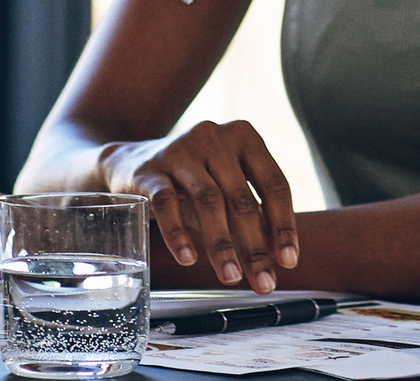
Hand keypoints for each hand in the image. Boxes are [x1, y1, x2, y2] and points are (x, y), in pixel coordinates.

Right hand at [110, 120, 299, 289]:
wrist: (130, 164)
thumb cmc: (191, 182)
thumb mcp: (226, 191)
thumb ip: (254, 216)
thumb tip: (280, 257)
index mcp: (244, 137)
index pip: (274, 184)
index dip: (284, 225)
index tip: (288, 261)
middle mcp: (215, 138)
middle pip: (242, 198)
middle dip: (255, 245)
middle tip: (263, 281)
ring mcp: (181, 151)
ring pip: (208, 201)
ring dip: (222, 244)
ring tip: (231, 277)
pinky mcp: (150, 171)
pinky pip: (166, 204)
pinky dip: (179, 233)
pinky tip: (189, 258)